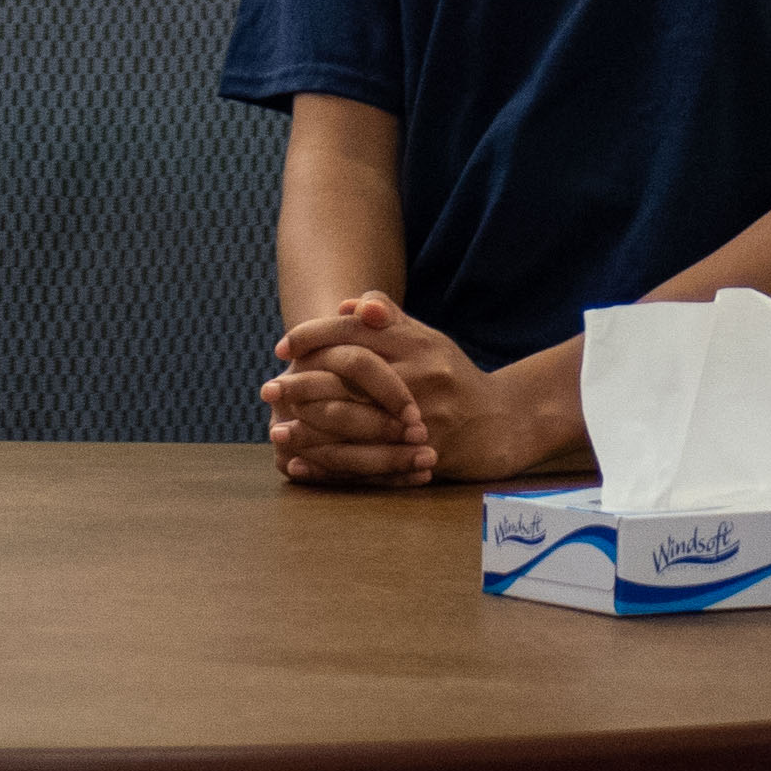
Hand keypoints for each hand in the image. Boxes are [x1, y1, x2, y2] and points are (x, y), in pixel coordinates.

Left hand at [265, 292, 560, 486]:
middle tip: (268, 390)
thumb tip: (349, 305)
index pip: (356, 334)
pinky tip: (302, 466)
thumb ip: (389, 319)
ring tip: (276, 432)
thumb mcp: (427, 338)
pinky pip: (369, 465)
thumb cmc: (452, 376)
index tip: (283, 345)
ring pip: (356, 426)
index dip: (315, 336)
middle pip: (349, 380)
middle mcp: (419, 380)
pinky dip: (331, 466)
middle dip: (303, 385)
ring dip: (310, 431)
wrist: (502, 423)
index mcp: (417, 345)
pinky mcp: (422, 459)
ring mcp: (421, 422)